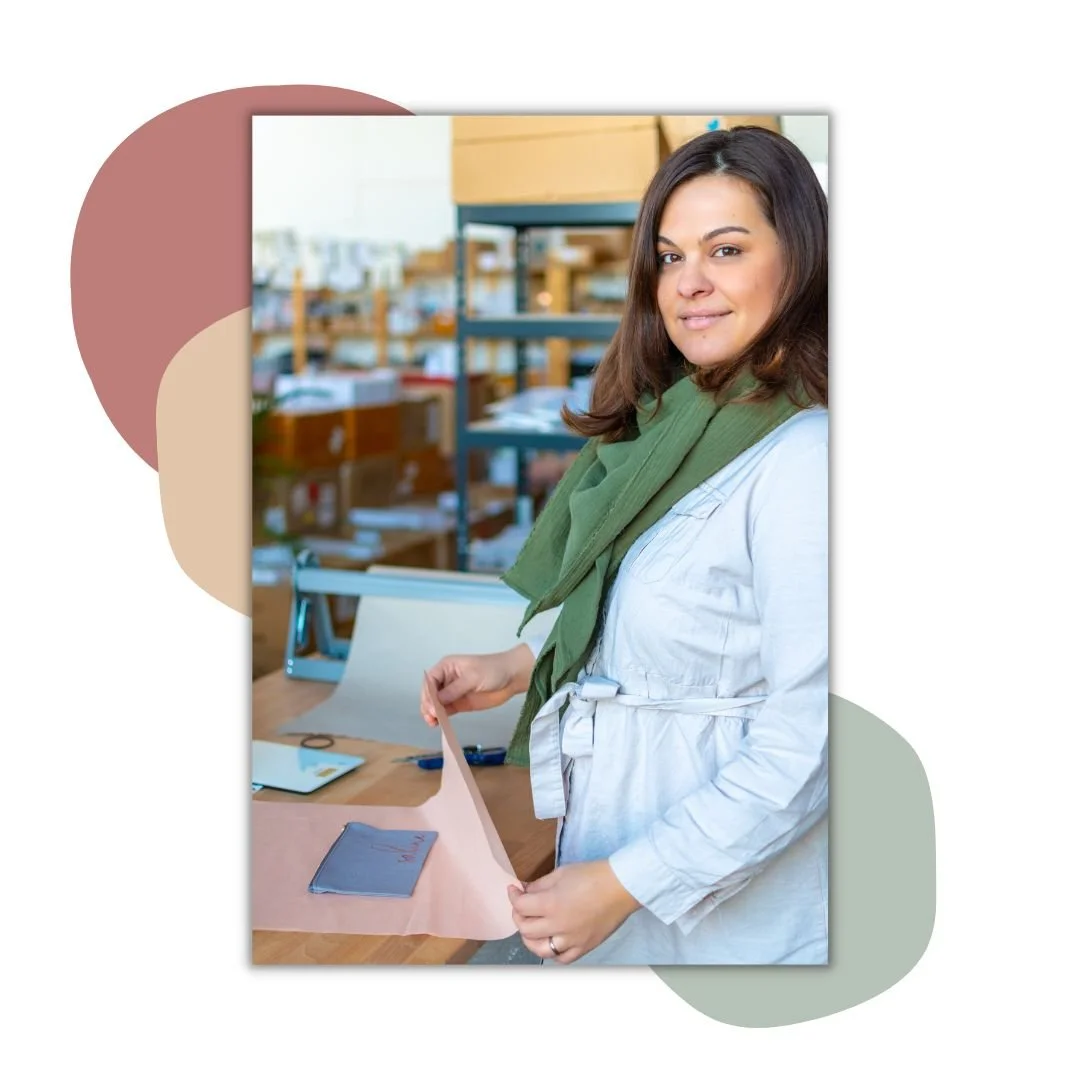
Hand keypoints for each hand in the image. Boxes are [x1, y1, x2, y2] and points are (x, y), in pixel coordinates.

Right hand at [419, 644, 533, 726]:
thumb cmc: (493, 670)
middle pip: (430, 693)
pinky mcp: (459, 703)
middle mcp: (446, 679)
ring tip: (432, 723)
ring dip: (431, 713)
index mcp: (446, 667)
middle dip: (428, 704)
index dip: (428, 693)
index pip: (430, 680)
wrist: (511, 677)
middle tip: (432, 716)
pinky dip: (440, 717)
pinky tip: (438, 723)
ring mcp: (452, 692)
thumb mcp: (472, 677)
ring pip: (435, 704)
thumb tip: (436, 701)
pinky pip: (445, 711)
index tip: (431, 706)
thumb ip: (454, 689)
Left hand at [507, 861, 641, 963]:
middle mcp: (558, 926)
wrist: (621, 887)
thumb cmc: (592, 875)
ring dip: (530, 939)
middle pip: (526, 929)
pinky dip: (552, 952)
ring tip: (532, 927)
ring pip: (540, 950)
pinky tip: (551, 941)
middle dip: (518, 916)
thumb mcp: (561, 873)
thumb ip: (539, 884)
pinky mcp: (584, 947)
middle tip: (522, 906)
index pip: (521, 907)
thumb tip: (525, 891)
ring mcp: (571, 940)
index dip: (513, 897)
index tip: (514, 890)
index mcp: (551, 904)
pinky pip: (562, 959)